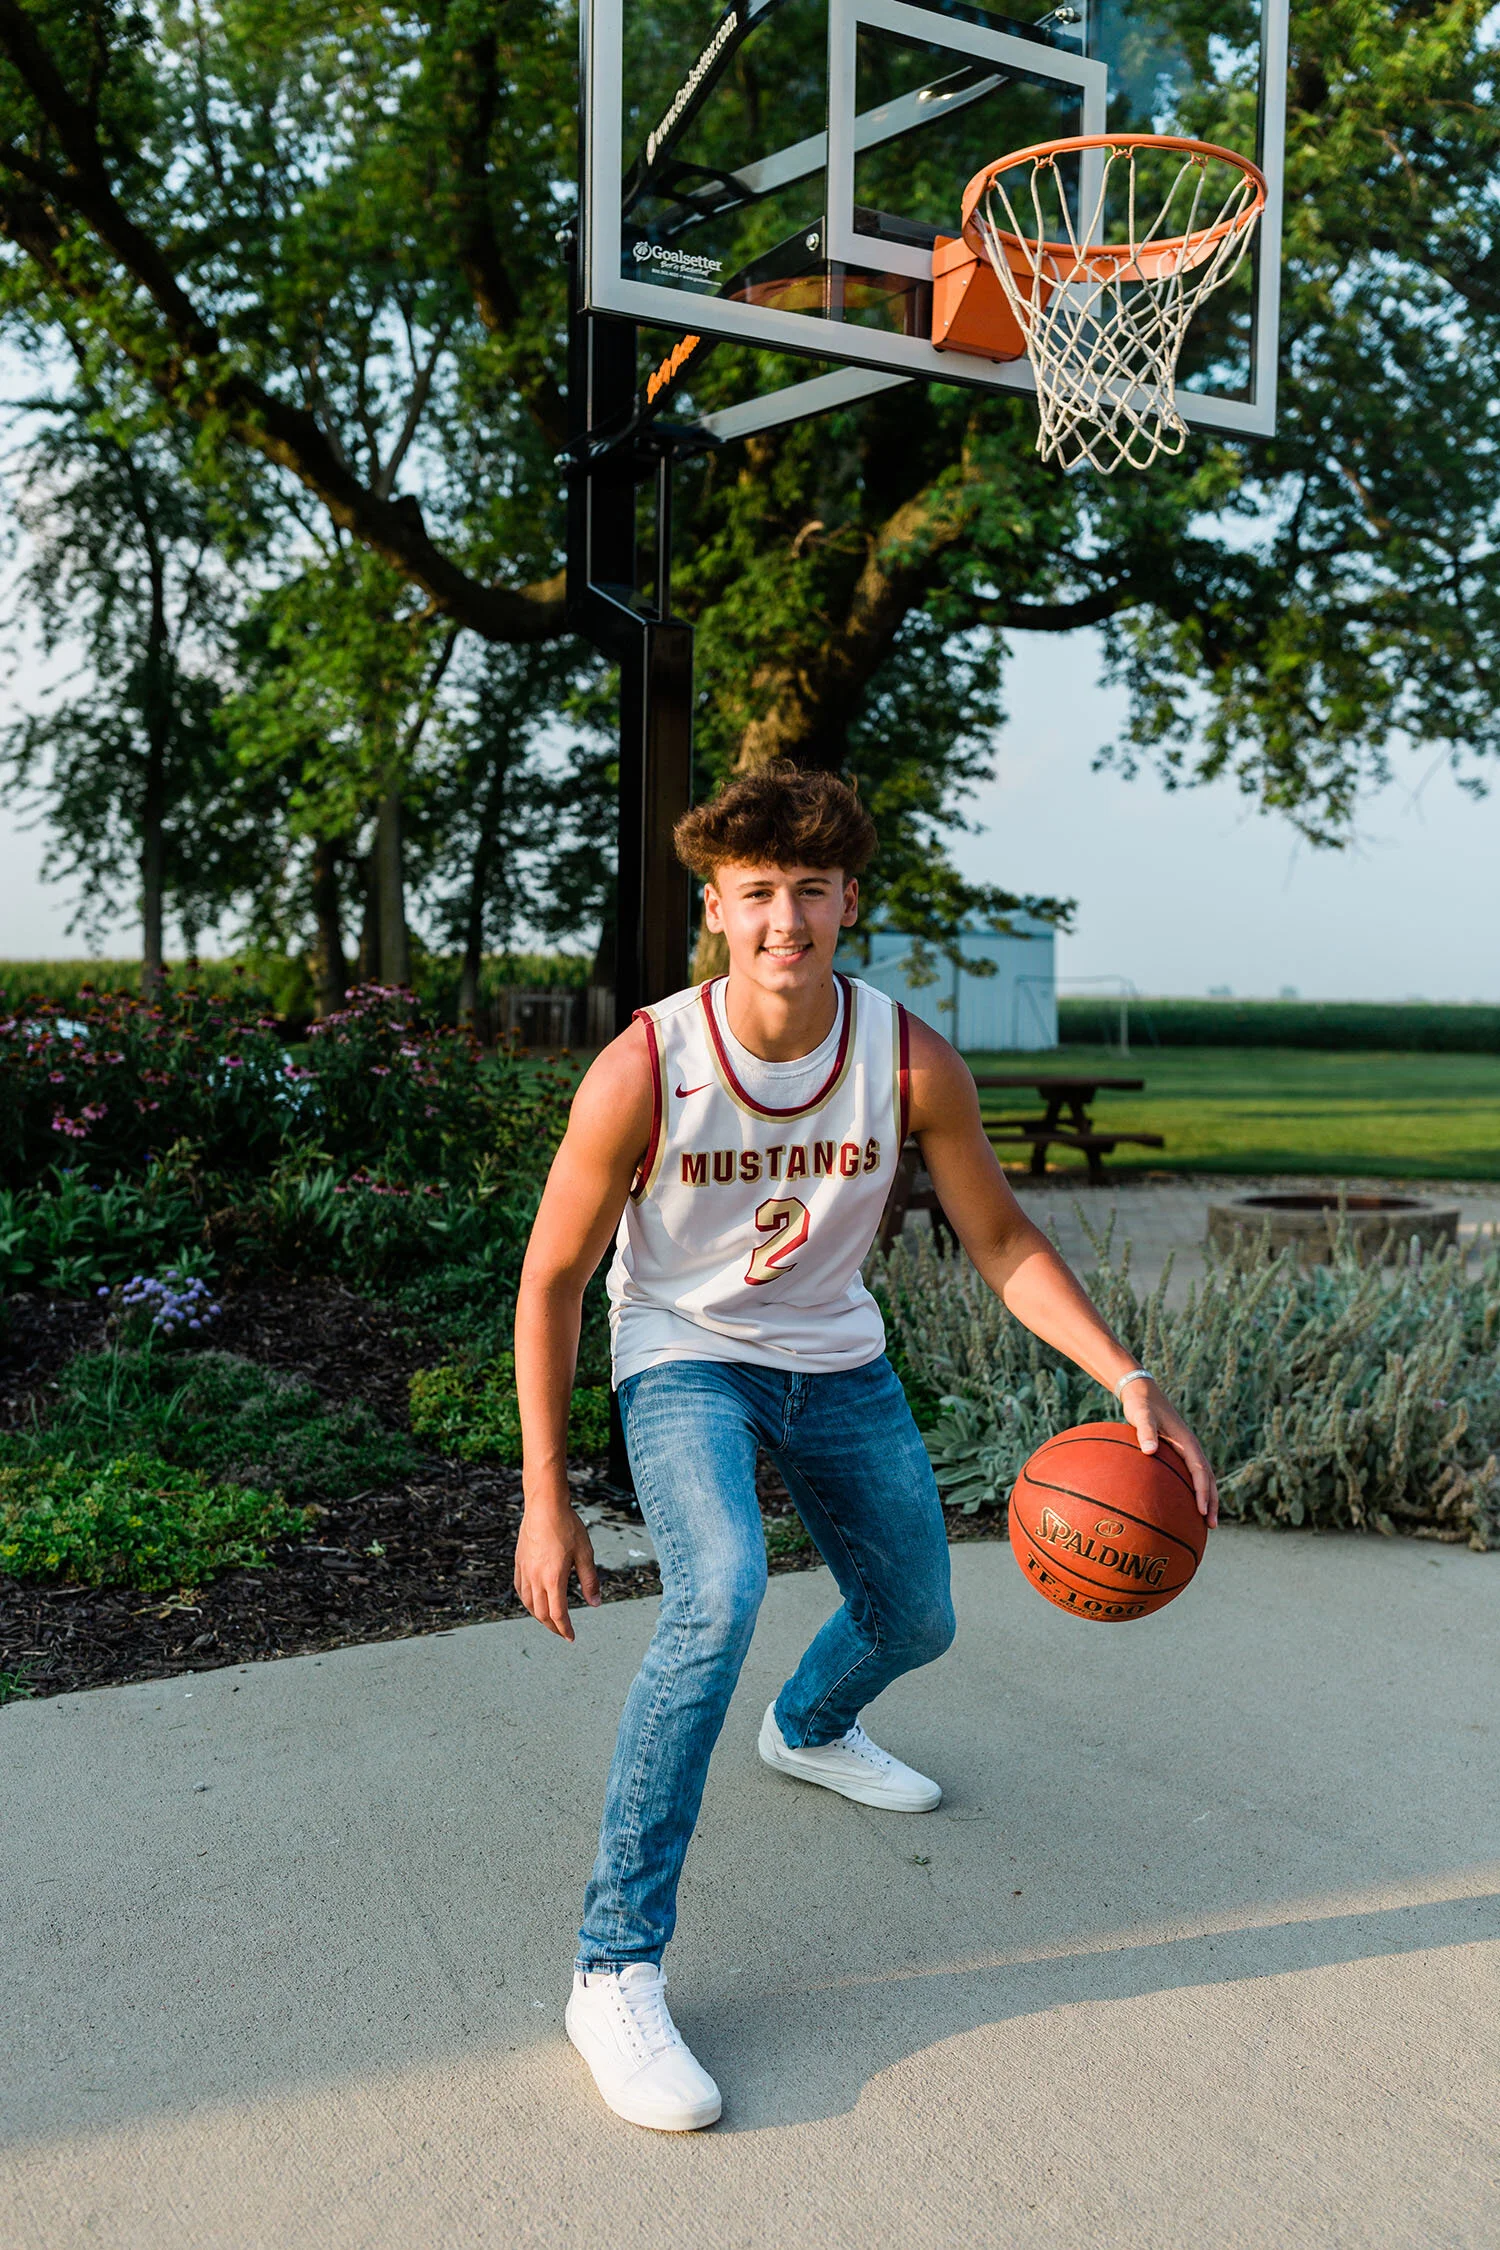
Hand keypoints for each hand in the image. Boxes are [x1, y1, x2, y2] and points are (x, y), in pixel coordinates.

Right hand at [513, 1502, 601, 1640]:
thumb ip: (590, 1581)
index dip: (565, 1629)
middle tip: (563, 1632)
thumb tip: (595, 1603)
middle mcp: (536, 1578)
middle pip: (541, 1613)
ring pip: (528, 1603)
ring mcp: (525, 1570)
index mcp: (553, 1578)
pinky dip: (527, 1601)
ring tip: (549, 1620)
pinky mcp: (519, 1562)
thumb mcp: (585, 1554)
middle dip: (552, 1627)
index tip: (571, 1637)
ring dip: (539, 1616)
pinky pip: (520, 1589)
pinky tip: (533, 1600)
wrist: (544, 1505)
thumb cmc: (567, 1526)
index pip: (558, 1614)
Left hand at [1120, 1380, 1218, 1527]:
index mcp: (1187, 1442)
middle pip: (1208, 1479)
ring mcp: (1186, 1450)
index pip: (1200, 1471)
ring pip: (1203, 1478)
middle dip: (1212, 1502)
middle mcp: (1191, 1447)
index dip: (1203, 1492)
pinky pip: (1192, 1475)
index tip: (1202, 1511)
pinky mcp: (1179, 1452)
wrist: (1142, 1393)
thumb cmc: (1141, 1405)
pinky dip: (1195, 1491)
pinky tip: (1187, 1505)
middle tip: (1211, 1526)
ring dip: (1207, 1499)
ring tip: (1206, 1522)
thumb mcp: (1142, 1416)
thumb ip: (1145, 1431)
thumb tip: (1150, 1450)